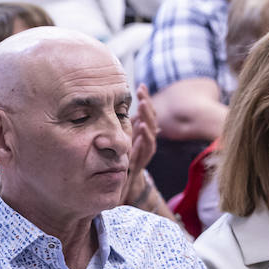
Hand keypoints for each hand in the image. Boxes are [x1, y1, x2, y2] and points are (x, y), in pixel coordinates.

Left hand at [122, 84, 156, 205]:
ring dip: (147, 116)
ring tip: (142, 105)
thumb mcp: (120, 137)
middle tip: (141, 91)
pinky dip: (145, 135)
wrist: (124, 182)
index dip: (145, 98)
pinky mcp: (143, 158)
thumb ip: (122, 124)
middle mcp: (146, 138)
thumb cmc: (121, 158)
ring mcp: (146, 148)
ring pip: (151, 129)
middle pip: (150, 117)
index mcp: (141, 130)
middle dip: (147, 104)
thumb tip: (116, 106)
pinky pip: (147, 146)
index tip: (140, 85)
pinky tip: (141, 126)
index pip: (146, 111)